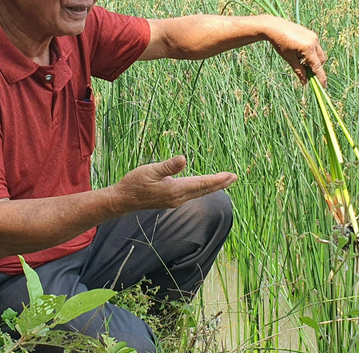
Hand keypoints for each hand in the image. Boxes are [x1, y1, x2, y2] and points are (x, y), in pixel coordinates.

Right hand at [110, 156, 236, 211]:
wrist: (122, 200)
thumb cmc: (134, 183)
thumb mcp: (150, 170)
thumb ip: (168, 166)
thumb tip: (184, 159)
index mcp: (176, 189)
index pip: (202, 184)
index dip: (218, 179)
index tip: (231, 175)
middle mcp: (178, 197)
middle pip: (204, 190)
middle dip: (220, 184)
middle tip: (235, 177)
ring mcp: (175, 200)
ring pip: (199, 193)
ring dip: (212, 186)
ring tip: (224, 181)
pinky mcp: (170, 200)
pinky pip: (192, 194)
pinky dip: (202, 189)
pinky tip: (203, 186)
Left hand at [265, 17, 326, 86]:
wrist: (275, 27)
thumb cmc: (280, 43)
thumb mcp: (289, 59)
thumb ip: (299, 71)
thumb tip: (305, 82)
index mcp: (308, 49)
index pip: (317, 66)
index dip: (321, 77)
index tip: (323, 86)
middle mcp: (314, 42)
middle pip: (321, 60)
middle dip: (316, 68)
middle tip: (306, 72)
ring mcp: (314, 37)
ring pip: (319, 53)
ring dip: (314, 60)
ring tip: (300, 60)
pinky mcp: (312, 34)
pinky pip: (316, 47)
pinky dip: (311, 53)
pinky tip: (300, 52)